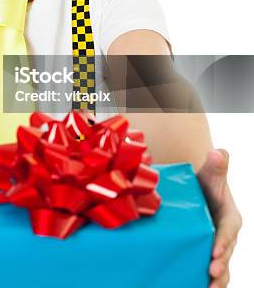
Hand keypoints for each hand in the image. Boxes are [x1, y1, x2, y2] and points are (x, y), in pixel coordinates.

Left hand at [197, 148, 242, 286]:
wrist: (195, 192)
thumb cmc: (205, 182)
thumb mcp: (211, 174)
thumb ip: (217, 165)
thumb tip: (219, 152)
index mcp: (230, 218)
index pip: (229, 232)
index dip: (223, 243)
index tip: (215, 252)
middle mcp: (225, 236)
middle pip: (225, 254)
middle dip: (220, 267)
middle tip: (211, 275)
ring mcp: (216, 247)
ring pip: (220, 268)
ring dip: (216, 280)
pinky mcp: (205, 254)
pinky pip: (207, 270)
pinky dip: (204, 282)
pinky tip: (194, 287)